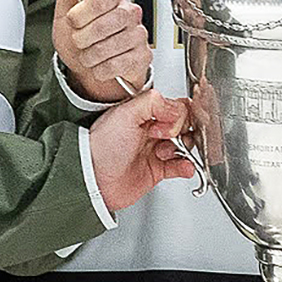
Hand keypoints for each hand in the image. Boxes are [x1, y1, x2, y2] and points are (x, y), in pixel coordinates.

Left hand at [53, 0, 149, 102]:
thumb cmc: (79, 35)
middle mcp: (129, 13)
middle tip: (79, 40)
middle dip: (84, 38)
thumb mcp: (67, 7)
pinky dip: (102, 69)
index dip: (82, 14)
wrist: (86, 67)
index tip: (73, 20)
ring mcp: (138, 35)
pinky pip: (120, 64)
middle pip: (106, 24)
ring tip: (88, 54)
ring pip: (112, 46)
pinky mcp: (143, 56)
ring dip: (91, 56)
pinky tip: (101, 64)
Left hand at [85, 89, 196, 211]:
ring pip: (185, 145)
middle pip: (184, 125)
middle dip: (179, 132)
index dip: (176, 115)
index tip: (164, 124)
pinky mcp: (158, 170)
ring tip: (165, 154)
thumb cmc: (102, 147)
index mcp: (143, 113)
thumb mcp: (125, 114)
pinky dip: (187, 166)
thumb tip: (178, 107)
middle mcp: (150, 129)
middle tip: (163, 138)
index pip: (175, 106)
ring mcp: (155, 150)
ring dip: (182, 149)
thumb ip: (153, 102)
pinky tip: (184, 166)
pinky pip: (181, 166)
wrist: (94, 179)